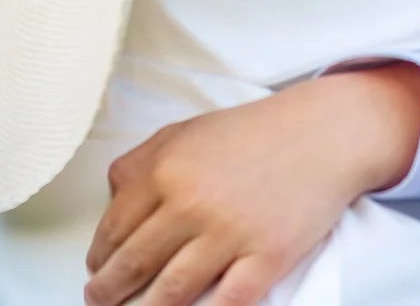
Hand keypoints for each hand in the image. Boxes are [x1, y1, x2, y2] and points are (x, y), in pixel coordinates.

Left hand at [84, 62, 419, 305]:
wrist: (323, 134)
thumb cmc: (255, 132)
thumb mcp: (187, 131)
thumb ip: (141, 161)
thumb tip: (111, 199)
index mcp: (165, 170)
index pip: (113, 229)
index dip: (98, 257)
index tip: (96, 269)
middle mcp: (191, 204)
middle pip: (132, 265)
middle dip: (108, 292)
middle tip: (100, 300)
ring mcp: (229, 234)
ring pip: (170, 293)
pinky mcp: (265, 257)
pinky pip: (225, 303)